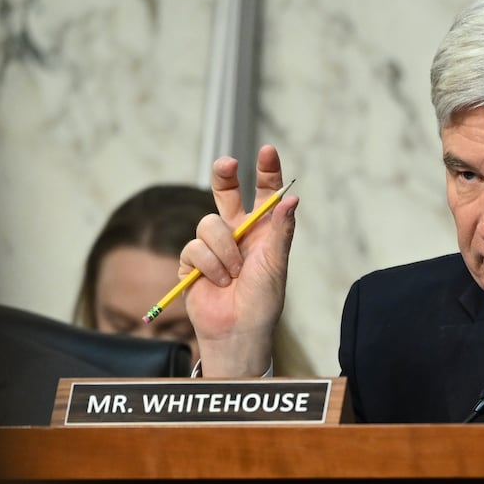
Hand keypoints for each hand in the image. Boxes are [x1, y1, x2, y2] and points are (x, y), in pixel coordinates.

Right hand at [182, 145, 298, 375]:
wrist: (238, 331)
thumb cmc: (263, 301)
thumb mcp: (276, 265)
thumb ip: (280, 231)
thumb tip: (290, 198)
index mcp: (263, 230)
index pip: (264, 193)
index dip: (266, 172)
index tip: (268, 151)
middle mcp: (238, 232)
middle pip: (226, 192)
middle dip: (224, 175)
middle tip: (228, 164)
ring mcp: (214, 245)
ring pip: (209, 223)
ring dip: (224, 250)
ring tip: (234, 274)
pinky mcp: (193, 261)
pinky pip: (193, 247)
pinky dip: (209, 265)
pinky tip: (218, 282)